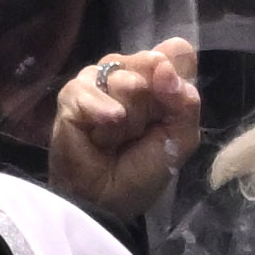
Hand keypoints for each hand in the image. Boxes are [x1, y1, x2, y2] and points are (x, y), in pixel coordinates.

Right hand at [47, 38, 200, 217]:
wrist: (107, 202)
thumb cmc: (142, 172)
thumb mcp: (181, 139)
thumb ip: (185, 99)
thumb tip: (163, 65)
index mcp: (157, 80)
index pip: (174, 52)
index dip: (174, 77)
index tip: (170, 105)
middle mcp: (128, 74)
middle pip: (149, 60)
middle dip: (150, 105)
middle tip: (138, 133)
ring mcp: (97, 84)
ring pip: (122, 76)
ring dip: (127, 115)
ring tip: (117, 139)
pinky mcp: (70, 97)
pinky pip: (87, 87)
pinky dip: (100, 110)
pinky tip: (105, 129)